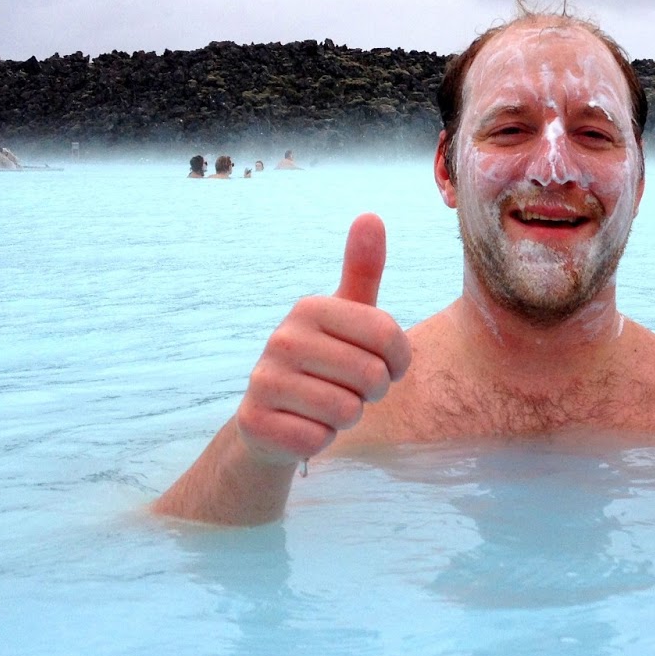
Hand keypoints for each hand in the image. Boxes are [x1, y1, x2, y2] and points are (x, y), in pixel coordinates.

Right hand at [233, 213, 410, 466]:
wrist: (270, 420)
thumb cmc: (325, 363)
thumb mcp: (347, 316)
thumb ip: (362, 270)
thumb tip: (371, 215)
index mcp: (310, 308)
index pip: (389, 336)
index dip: (398, 362)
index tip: (384, 365)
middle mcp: (281, 338)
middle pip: (371, 376)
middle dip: (372, 392)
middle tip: (350, 389)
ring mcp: (263, 381)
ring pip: (347, 411)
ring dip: (347, 417)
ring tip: (327, 406)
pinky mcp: (256, 423)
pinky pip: (320, 439)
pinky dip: (322, 440)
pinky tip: (305, 426)